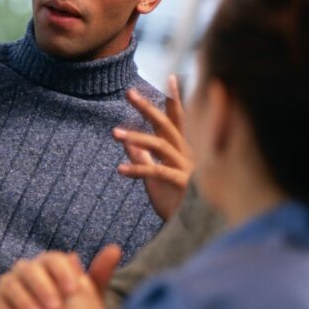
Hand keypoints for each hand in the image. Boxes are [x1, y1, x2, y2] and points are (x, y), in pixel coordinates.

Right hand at [0, 246, 120, 308]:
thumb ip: (99, 276)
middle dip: (42, 287)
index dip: (62, 272)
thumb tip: (114, 248)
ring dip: (24, 299)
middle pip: (29, 268)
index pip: (52, 259)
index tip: (73, 290)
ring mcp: (10, 285)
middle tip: (56, 308)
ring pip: (9, 282)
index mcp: (50, 268)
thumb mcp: (90, 300)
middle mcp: (28, 272)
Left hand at [115, 75, 192, 220]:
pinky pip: (158, 172)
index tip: (170, 76)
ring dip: (136, 138)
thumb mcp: (156, 179)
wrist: (196, 232)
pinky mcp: (183, 185)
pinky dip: (138, 169)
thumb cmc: (177, 204)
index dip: (174, 100)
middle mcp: (188, 155)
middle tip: (128, 92)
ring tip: (113, 133)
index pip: (178, 121)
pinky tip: (119, 170)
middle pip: (167, 126)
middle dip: (148, 108)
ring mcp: (187, 169)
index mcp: (184, 152)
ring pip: (161, 146)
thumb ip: (144, 160)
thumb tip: (129, 145)